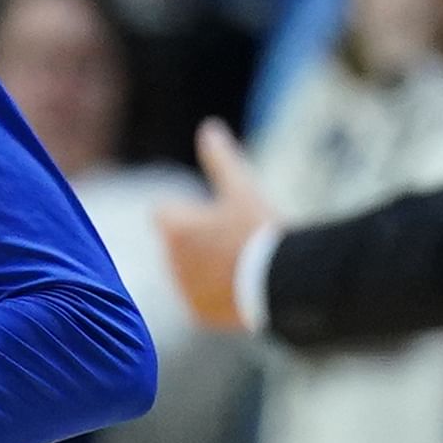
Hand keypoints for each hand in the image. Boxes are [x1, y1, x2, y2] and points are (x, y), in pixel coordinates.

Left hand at [155, 119, 275, 332]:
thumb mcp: (242, 188)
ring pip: (187, 273)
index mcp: (174, 229)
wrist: (280, 282)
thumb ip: (220, 159)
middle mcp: (170, 261)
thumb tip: (209, 128)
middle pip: (176, 245)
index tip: (209, 213)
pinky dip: (214, 294)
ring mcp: (183, 289)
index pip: (162, 213)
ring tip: (239, 263)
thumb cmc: (258, 229)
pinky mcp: (197, 314)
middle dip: (196, 241)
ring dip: (204, 267)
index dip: (184, 211)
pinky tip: (239, 287)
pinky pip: (200, 299)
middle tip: (233, 239)